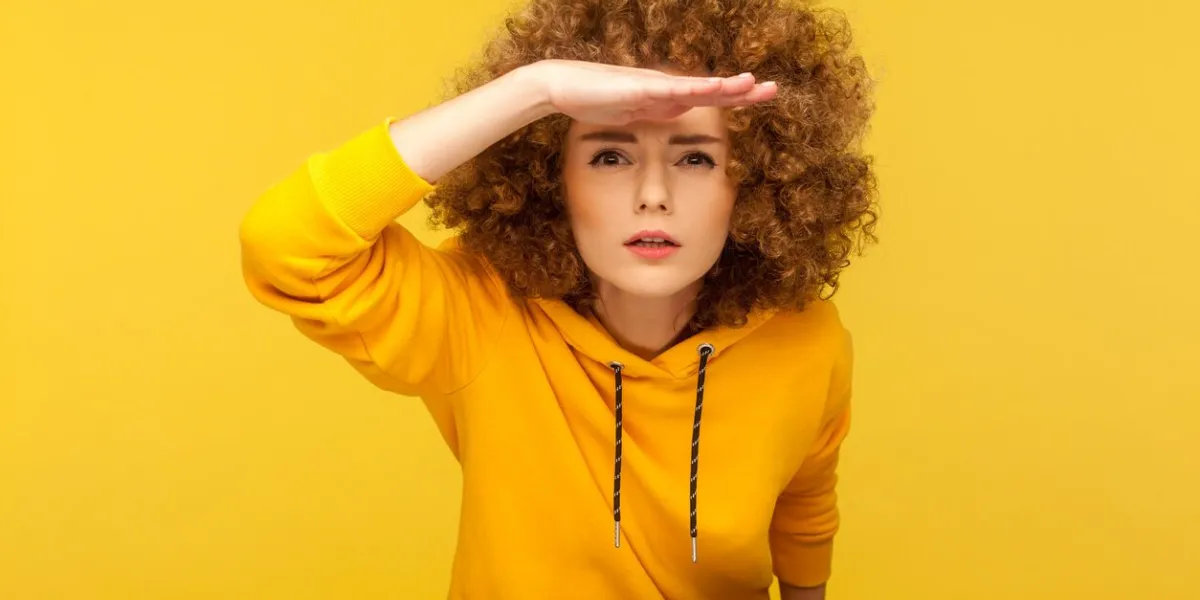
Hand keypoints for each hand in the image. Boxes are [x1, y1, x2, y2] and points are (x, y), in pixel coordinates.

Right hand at [525, 59, 777, 124]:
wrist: (562, 87)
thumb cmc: (595, 100)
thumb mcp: (634, 114)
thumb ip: (656, 115)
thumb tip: (677, 118)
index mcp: (667, 98)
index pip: (709, 98)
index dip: (736, 98)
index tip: (762, 95)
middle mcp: (666, 89)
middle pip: (712, 90)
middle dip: (743, 91)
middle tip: (774, 89)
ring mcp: (653, 86)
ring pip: (697, 86)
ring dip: (724, 86)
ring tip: (751, 83)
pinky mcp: (638, 88)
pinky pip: (670, 89)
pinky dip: (692, 89)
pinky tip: (712, 87)